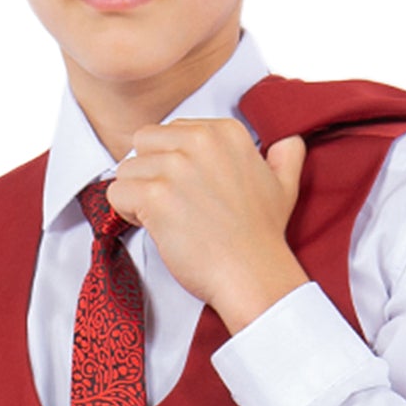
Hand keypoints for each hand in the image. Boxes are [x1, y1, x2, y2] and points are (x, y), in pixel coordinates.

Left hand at [99, 118, 310, 334]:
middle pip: (143, 143)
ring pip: (127, 169)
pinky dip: (126, 212)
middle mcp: (200, 141)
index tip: (188, 191)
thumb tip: (289, 140)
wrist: (253, 274)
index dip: (171, 162)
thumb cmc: (262, 237)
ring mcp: (176, 167)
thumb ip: (284, 155)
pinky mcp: (156, 196)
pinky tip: (153, 227)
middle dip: (148, 172)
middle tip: (169, 204)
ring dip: (136, 195)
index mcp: (224, 132)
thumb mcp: (284, 185)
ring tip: (164, 219)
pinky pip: (117, 193)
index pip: (171, 132)